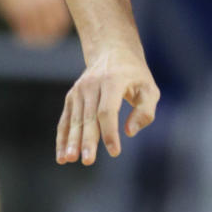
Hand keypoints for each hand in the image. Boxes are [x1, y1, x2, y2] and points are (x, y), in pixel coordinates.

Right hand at [0, 0, 70, 45]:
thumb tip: (55, 9)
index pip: (63, 20)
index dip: (59, 29)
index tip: (54, 33)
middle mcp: (46, 2)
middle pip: (53, 29)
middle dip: (48, 37)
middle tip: (43, 41)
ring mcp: (32, 8)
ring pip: (38, 33)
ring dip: (35, 40)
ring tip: (30, 42)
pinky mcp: (17, 13)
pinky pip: (24, 32)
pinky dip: (23, 38)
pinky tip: (18, 38)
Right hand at [56, 48, 159, 165]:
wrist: (111, 51)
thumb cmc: (135, 75)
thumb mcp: (149, 89)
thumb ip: (145, 111)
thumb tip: (130, 132)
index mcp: (113, 81)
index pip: (108, 110)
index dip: (110, 132)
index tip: (115, 151)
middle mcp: (92, 85)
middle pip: (89, 117)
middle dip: (88, 140)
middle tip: (88, 160)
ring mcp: (79, 90)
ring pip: (75, 120)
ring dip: (72, 141)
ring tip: (69, 160)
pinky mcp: (71, 97)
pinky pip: (66, 120)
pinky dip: (63, 138)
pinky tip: (62, 156)